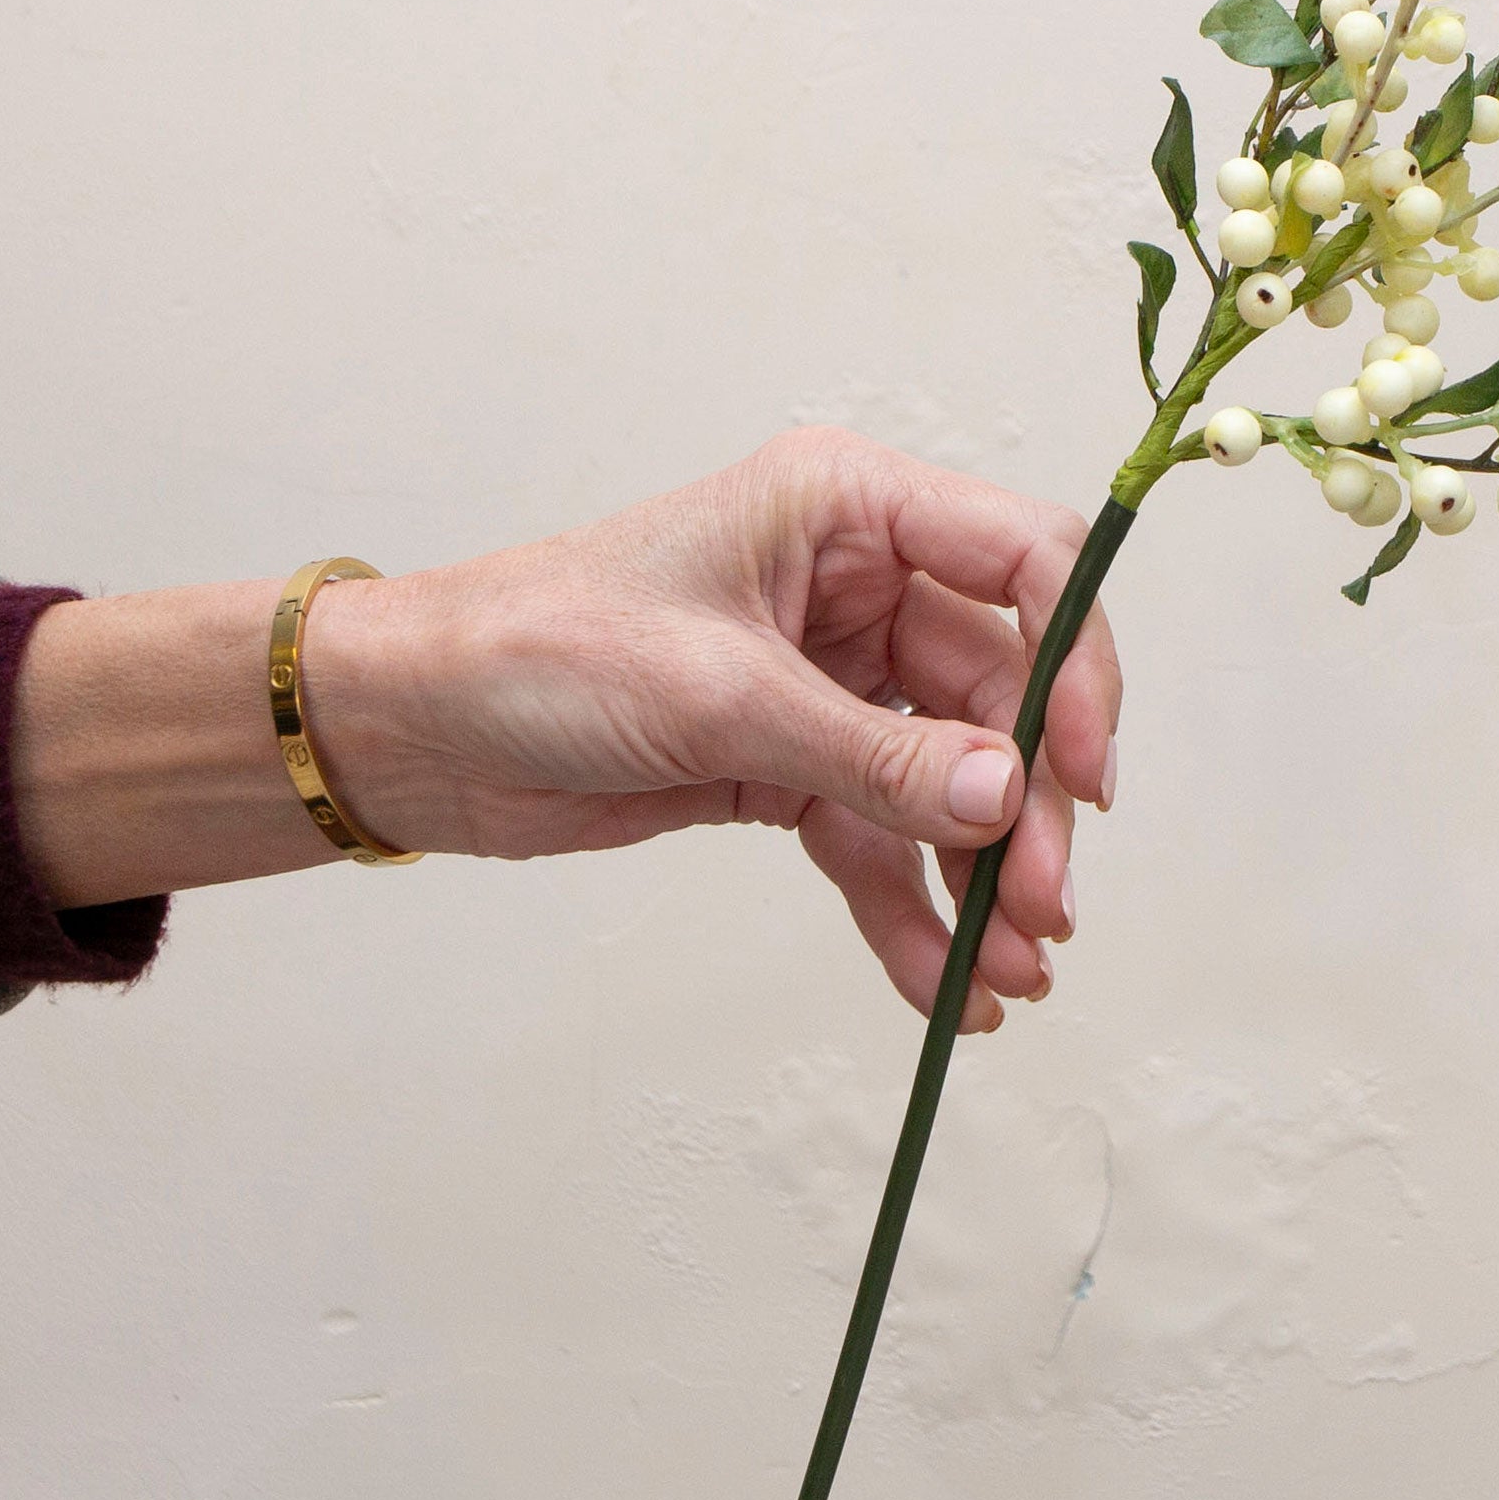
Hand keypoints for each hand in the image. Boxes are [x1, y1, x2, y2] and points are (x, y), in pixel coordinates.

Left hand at [321, 430, 1123, 1031]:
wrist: (414, 727)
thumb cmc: (536, 648)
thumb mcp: (718, 697)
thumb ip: (873, 755)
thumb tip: (1007, 797)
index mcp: (846, 508)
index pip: (1023, 561)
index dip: (1076, 663)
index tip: (1084, 776)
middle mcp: (856, 583)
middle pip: (1001, 692)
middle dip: (1027, 806)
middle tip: (1043, 911)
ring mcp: (830, 678)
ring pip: (950, 779)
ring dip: (982, 876)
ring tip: (1014, 974)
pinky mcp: (791, 763)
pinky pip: (882, 838)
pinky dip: (914, 911)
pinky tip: (948, 991)